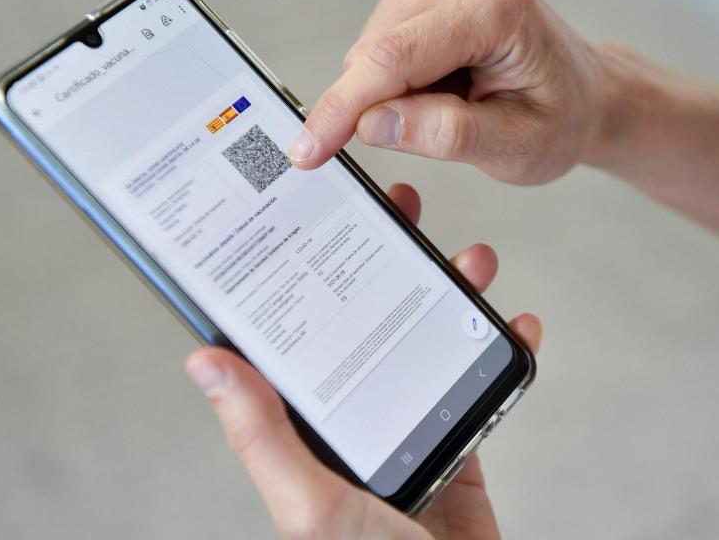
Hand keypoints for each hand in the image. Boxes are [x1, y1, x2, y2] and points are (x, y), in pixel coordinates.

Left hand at [185, 183, 541, 538]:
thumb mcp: (310, 504)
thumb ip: (261, 435)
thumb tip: (203, 361)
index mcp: (304, 431)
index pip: (294, 338)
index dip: (302, 275)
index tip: (319, 219)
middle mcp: (350, 422)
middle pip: (364, 325)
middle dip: (387, 265)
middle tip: (404, 213)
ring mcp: (405, 433)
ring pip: (424, 345)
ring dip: (449, 298)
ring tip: (472, 260)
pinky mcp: (456, 452)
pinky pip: (475, 389)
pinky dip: (497, 354)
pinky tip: (515, 325)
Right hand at [287, 0, 610, 184]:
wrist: (584, 96)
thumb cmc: (561, 119)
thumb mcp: (514, 147)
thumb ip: (445, 134)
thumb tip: (372, 123)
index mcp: (496, 9)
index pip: (393, 59)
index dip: (341, 108)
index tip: (307, 150)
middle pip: (376, 53)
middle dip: (379, 107)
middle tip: (442, 129)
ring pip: (372, 51)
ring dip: (392, 94)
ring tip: (454, 103)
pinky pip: (381, 44)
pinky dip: (397, 79)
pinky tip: (443, 86)